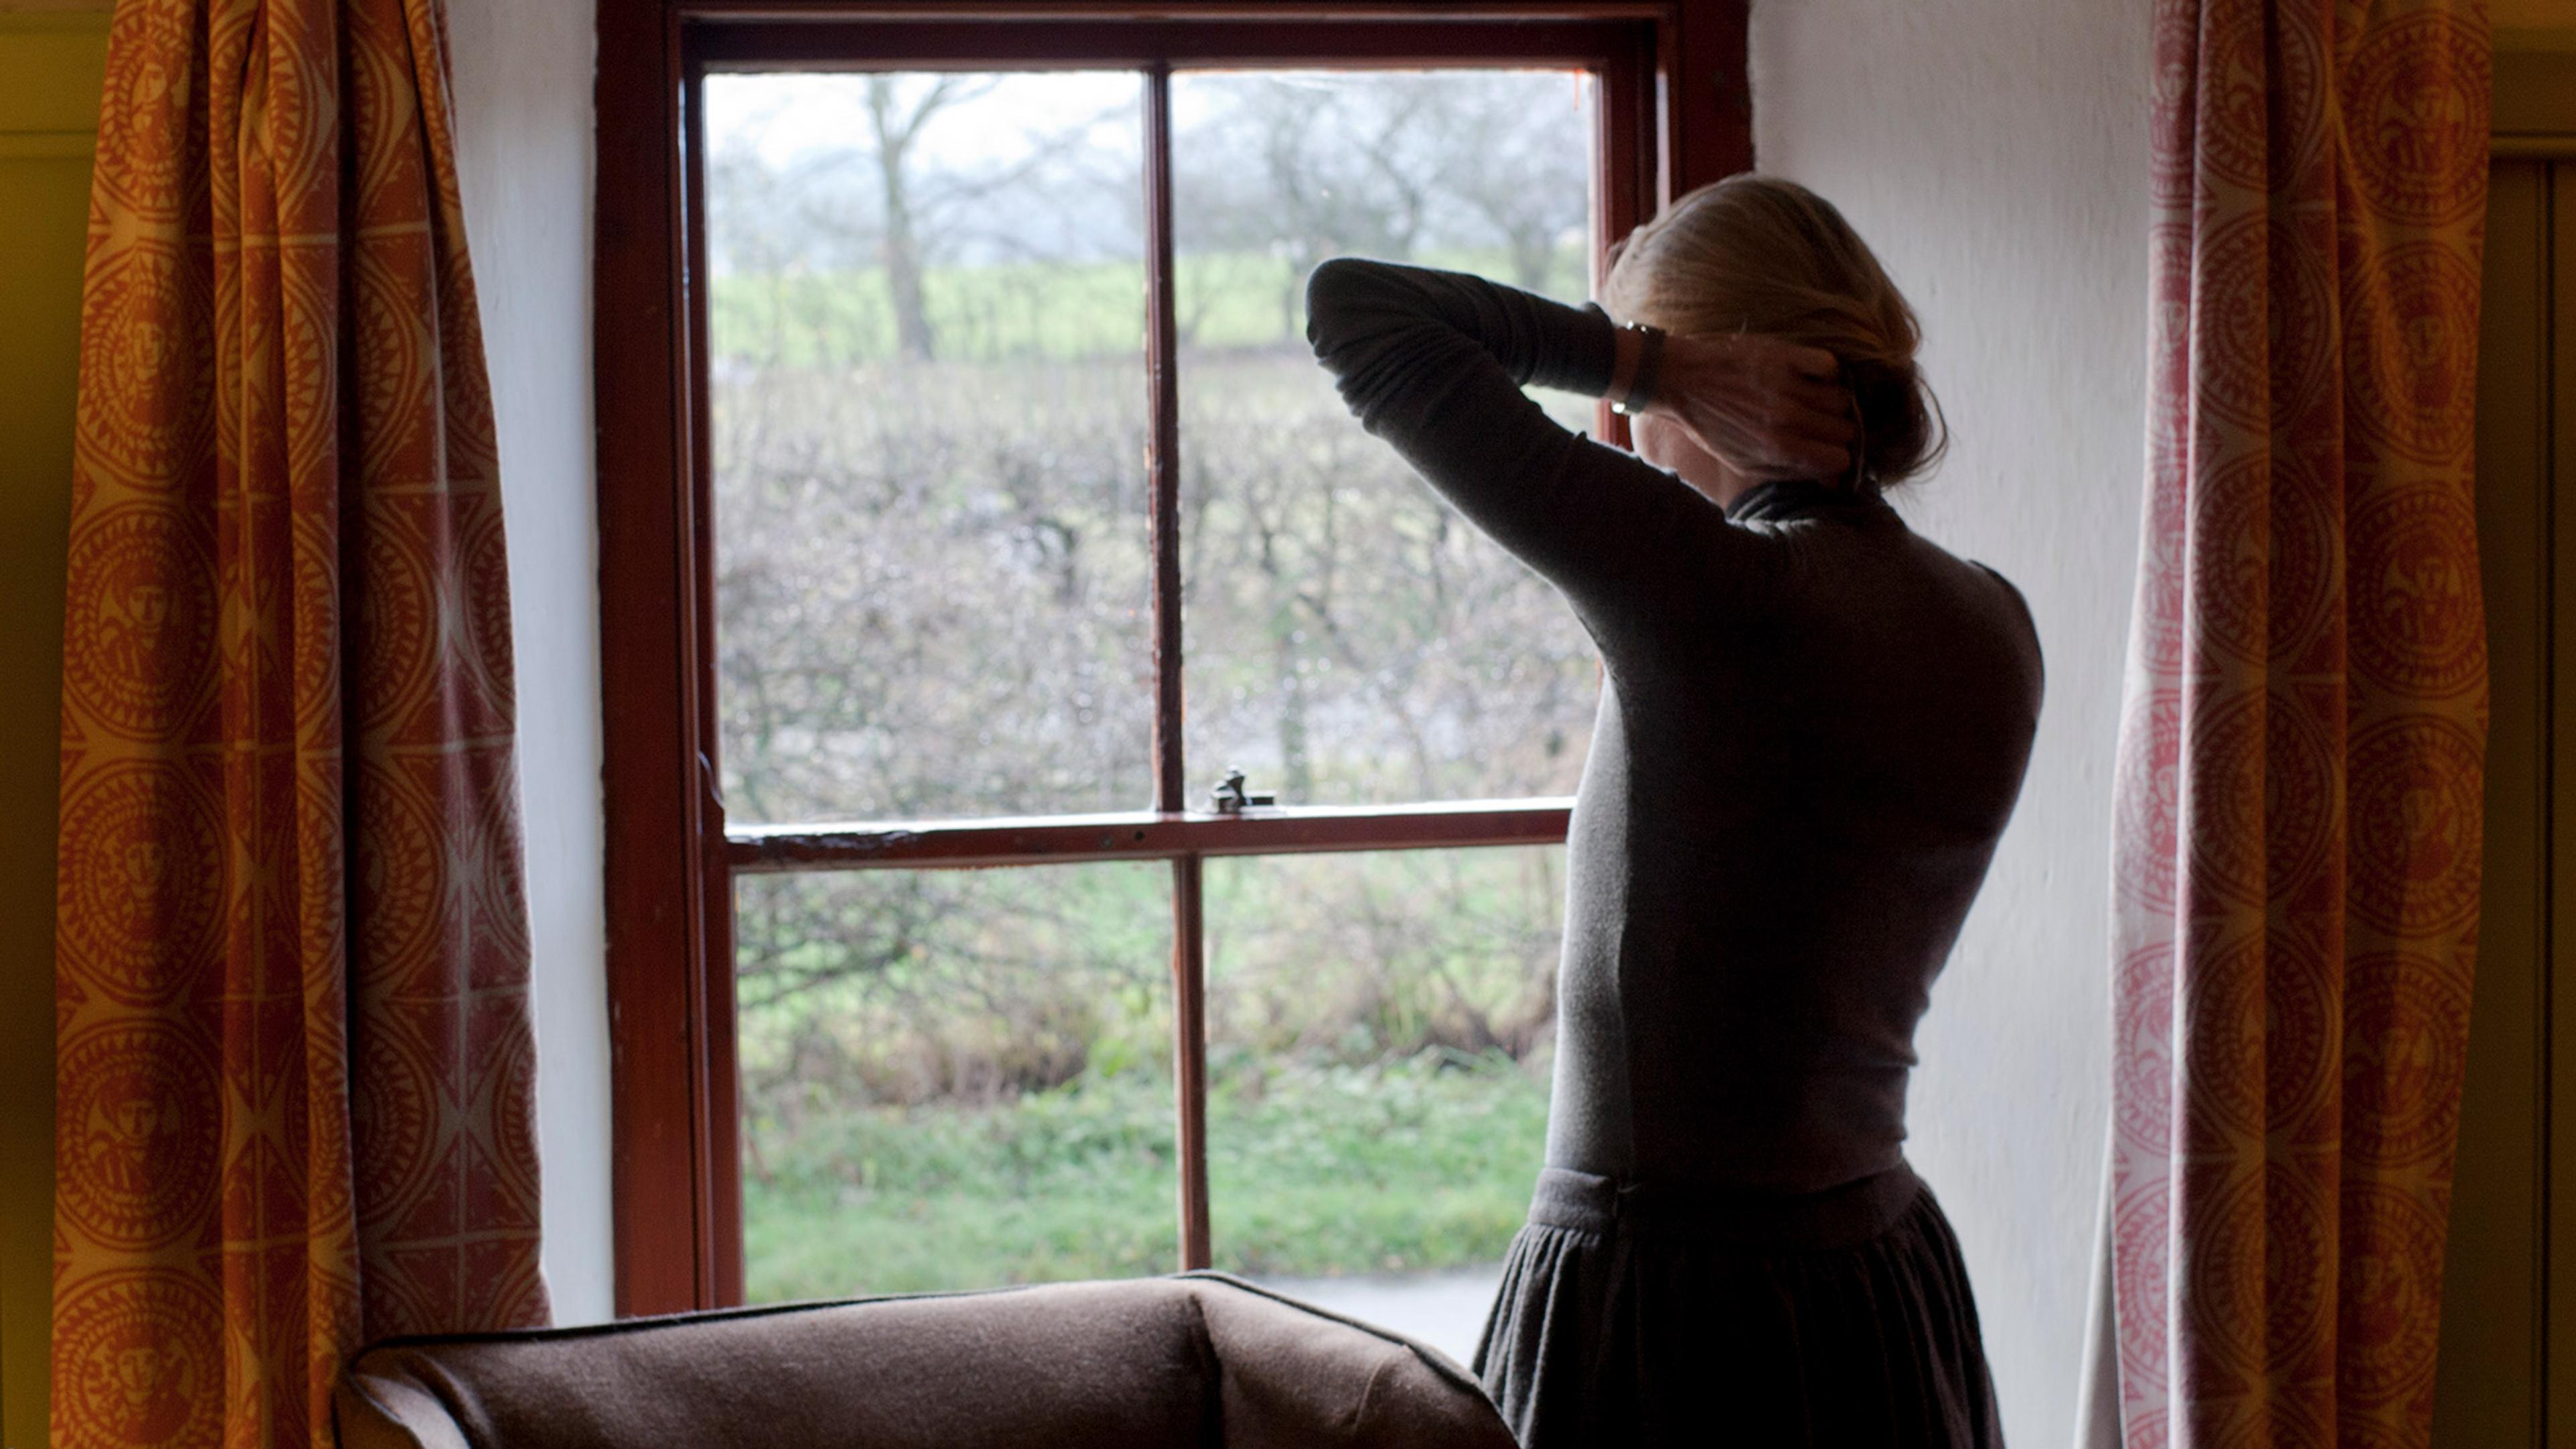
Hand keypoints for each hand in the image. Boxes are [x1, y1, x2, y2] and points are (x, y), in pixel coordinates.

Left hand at [1645, 334, 1856, 482]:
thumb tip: (1833, 480)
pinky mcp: (1784, 355)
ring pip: (1843, 398)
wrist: (1677, 381)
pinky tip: (1808, 376)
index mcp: (1777, 449)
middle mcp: (1787, 418)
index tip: (1826, 448)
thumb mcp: (1744, 462)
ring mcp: (1787, 385)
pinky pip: (1830, 365)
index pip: (1839, 458)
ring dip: (1833, 401)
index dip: (1836, 455)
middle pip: (1846, 428)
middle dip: (1836, 430)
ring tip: (1813, 399)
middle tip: (1819, 424)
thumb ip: (1790, 472)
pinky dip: (1826, 371)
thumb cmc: (1710, 427)